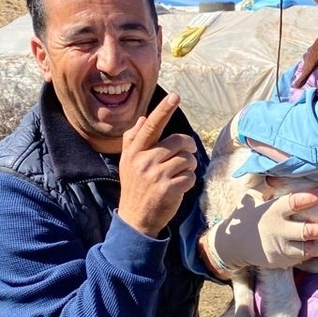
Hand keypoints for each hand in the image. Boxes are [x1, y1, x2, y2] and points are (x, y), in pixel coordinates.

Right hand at [117, 93, 197, 235]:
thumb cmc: (135, 187)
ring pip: (187, 159)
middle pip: (179, 141)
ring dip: (189, 165)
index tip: (175, 96)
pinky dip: (189, 180)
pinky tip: (179, 186)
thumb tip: (144, 119)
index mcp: (134, 152)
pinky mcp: (168, 188)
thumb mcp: (128, 163)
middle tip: (186, 155)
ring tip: (180, 173)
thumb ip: (133, 140)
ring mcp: (156, 175)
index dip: (164, 110)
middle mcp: (144, 160)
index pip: (151, 126)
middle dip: (188, 147)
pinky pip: (190, 176)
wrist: (135, 220)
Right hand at [205, 187, 317, 271]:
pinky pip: (301, 257)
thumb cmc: (247, 216)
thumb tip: (276, 161)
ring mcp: (280, 248)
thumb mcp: (253, 197)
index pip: (296, 201)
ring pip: (308, 248)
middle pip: (308, 230)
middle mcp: (278, 230)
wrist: (233, 246)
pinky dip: (314, 252)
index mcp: (273, 210)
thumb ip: (267, 183)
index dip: (315, 195)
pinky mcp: (281, 260)